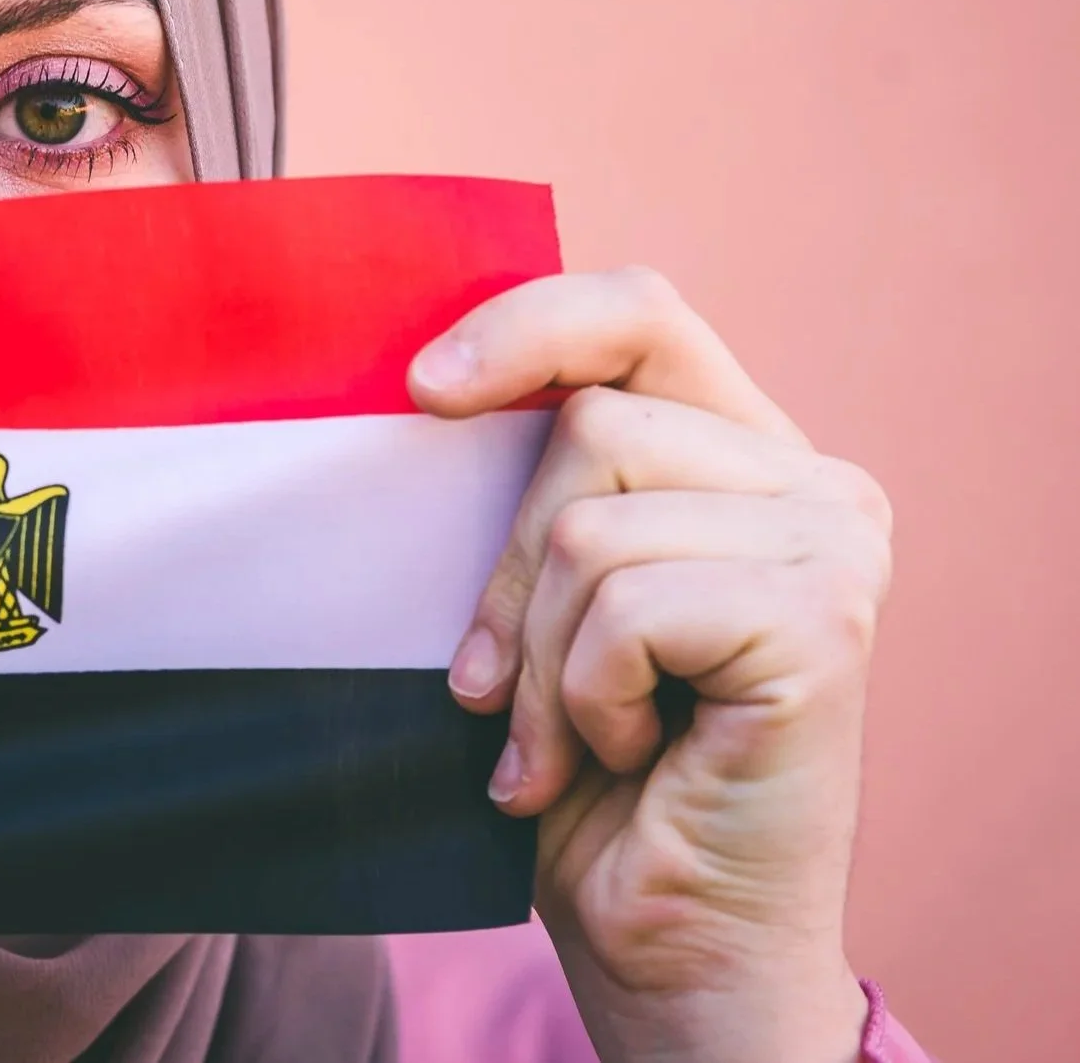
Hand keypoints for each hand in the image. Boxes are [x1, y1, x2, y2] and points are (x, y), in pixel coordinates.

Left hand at [411, 268, 888, 1062]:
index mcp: (745, 454)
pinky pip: (626, 605)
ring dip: (541, 654)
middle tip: (504, 690)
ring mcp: (833, 544)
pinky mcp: (822, 620)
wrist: (668, 939)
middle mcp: (814, 482)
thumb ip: (539, 486)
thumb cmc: (590, 770)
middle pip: (589, 426)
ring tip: (573, 736)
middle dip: (508, 572)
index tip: (419, 389)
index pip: (639, 314)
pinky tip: (626, 753)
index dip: (527, 326)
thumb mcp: (544, 597)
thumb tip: (422, 379)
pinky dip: (586, 695)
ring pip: (591, 522)